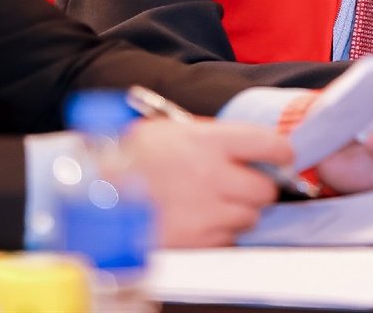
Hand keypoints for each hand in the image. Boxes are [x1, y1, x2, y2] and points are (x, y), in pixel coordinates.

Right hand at [125, 118, 290, 246]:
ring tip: (211, 203)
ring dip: (238, 212)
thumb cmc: (126, 158)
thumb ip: (209, 134)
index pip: (270, 144)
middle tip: (241, 183)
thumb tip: (245, 144)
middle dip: (257, 187)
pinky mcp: (196, 243)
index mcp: (206, 142)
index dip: (280, 152)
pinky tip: (198, 221)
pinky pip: (227, 240)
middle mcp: (211, 177)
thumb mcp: (167, 129)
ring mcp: (205, 213)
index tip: (280, 157)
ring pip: (249, 217)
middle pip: (265, 188)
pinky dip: (219, 234)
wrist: (92, 196)